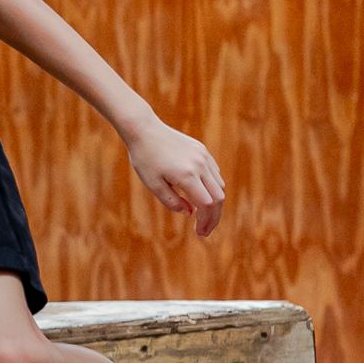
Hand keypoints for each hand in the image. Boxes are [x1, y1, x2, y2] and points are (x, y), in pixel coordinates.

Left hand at [125, 120, 224, 236]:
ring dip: (214, 203)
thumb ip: (171, 201)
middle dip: (213, 217)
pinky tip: (201, 197)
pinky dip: (213, 188)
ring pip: (219, 186)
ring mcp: (203, 156)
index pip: (206, 204)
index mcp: (186, 175)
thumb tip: (190, 213)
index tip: (199, 233)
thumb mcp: (153, 184)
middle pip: (218, 198)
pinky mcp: (202, 150)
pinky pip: (214, 173)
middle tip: (203, 231)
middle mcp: (199, 165)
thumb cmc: (144, 158)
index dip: (206, 221)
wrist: (144, 129)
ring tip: (202, 216)